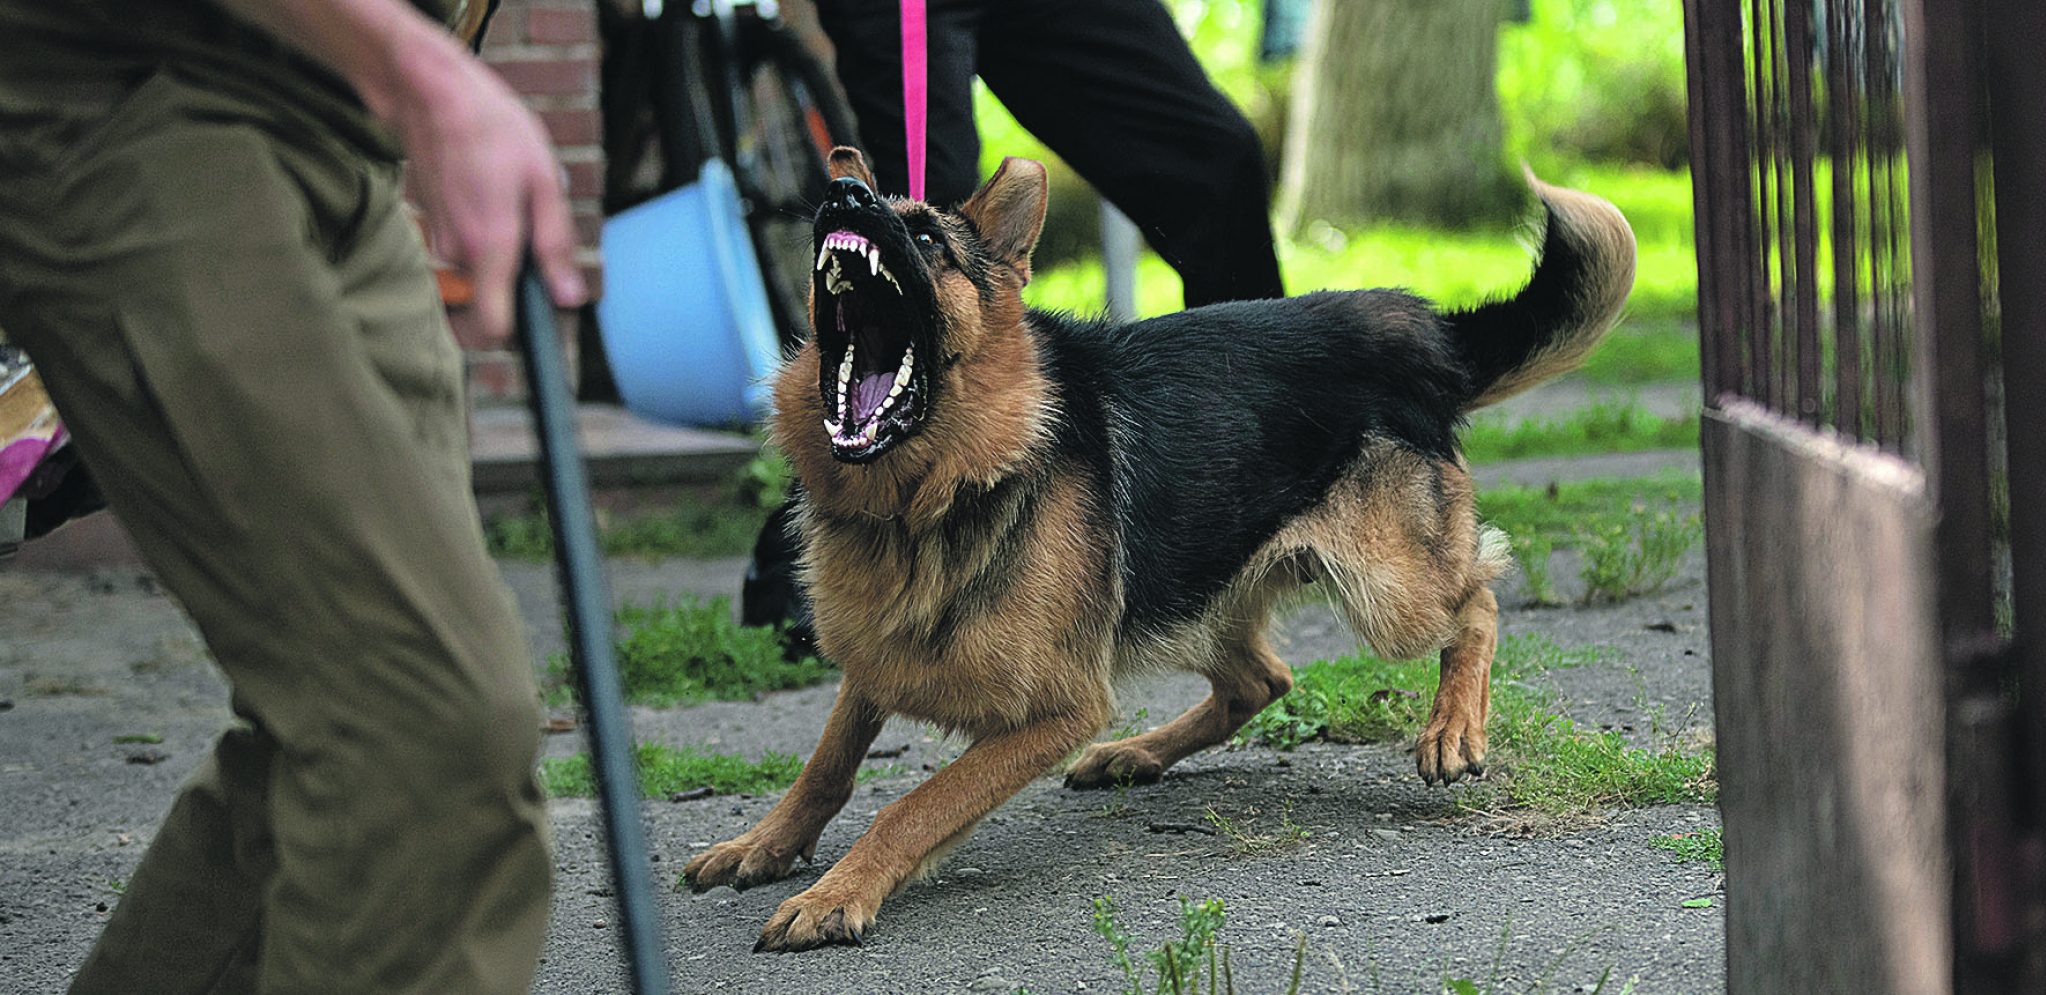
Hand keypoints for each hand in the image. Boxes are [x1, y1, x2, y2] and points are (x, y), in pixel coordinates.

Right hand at [385, 50, 586, 346]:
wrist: (431, 93)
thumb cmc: (493, 129)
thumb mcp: (542, 182)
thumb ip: (554, 245)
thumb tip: (567, 297)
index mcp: (490, 246)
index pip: (492, 327)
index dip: (516, 333)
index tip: (535, 321)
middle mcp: (457, 252)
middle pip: (495, 291)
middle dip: (518, 268)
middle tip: (531, 219)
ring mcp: (439, 238)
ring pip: (482, 264)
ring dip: (502, 242)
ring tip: (508, 191)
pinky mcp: (430, 223)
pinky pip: (466, 242)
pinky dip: (482, 224)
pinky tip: (487, 183)